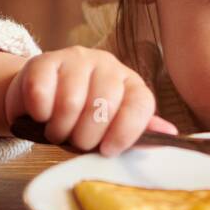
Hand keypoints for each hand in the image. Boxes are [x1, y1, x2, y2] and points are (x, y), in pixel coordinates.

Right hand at [3, 46, 176, 155]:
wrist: (39, 101)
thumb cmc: (79, 121)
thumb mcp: (109, 130)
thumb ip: (135, 133)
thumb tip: (170, 133)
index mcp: (130, 84)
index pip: (140, 104)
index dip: (126, 132)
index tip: (109, 150)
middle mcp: (108, 66)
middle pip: (104, 105)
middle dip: (86, 136)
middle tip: (75, 141)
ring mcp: (76, 59)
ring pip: (71, 102)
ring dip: (59, 129)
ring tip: (56, 132)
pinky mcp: (44, 59)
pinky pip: (41, 92)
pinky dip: (39, 114)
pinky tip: (40, 115)